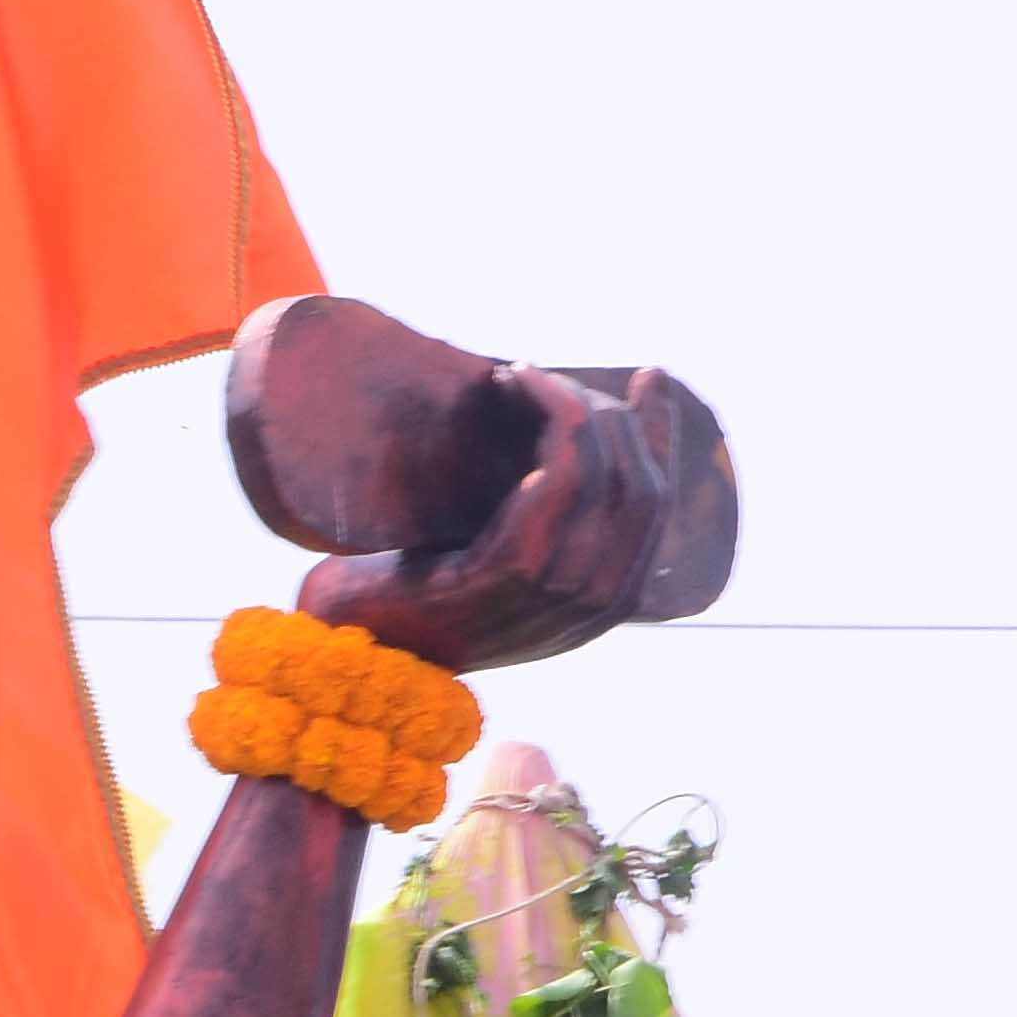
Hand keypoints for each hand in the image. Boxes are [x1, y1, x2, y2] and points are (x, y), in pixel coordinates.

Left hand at [292, 367, 670, 677]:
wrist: (358, 640)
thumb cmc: (420, 592)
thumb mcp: (505, 556)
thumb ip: (553, 521)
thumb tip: (580, 439)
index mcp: (609, 598)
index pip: (657, 501)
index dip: (657, 432)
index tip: (648, 378)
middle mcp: (601, 601)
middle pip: (639, 480)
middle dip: (603, 411)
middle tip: (546, 377)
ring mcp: (563, 591)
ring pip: (600, 470)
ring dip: (566, 404)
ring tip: (519, 376)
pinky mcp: (516, 571)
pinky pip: (558, 479)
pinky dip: (544, 420)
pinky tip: (509, 392)